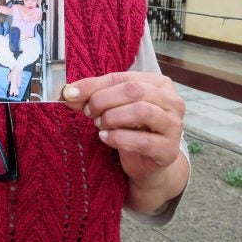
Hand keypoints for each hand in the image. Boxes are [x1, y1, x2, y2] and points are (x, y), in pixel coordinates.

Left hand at [62, 72, 184, 182]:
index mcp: (158, 83)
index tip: (70, 94)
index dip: (93, 85)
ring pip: (141, 111)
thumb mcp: (113, 107)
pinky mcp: (169, 149)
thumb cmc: (132, 129)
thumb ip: (93, 96)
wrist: (148, 164)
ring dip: (112, 117)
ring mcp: (174, 125)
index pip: (122, 77)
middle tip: (89, 112)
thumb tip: (67, 92)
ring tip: (99, 125)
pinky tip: (106, 138)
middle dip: (103, 100)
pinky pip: (143, 140)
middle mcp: (171, 101)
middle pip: (133, 91)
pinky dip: (119, 138)